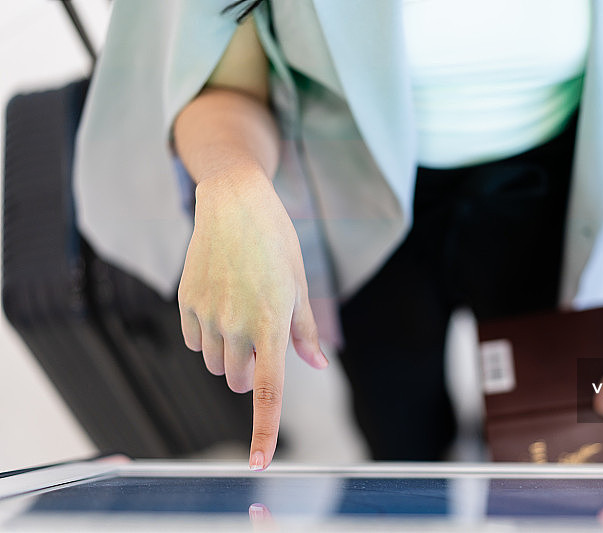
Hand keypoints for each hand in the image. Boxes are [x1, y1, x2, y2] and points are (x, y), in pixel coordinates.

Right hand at [177, 170, 327, 469]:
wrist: (234, 203)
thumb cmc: (277, 242)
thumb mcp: (299, 285)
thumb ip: (305, 333)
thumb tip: (316, 367)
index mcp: (271, 323)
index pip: (268, 391)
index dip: (264, 430)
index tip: (259, 462)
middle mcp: (236, 325)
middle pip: (240, 380)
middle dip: (252, 374)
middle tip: (261, 344)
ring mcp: (206, 315)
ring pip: (216, 364)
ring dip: (230, 356)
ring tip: (242, 317)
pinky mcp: (186, 304)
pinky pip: (195, 342)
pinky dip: (208, 338)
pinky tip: (220, 308)